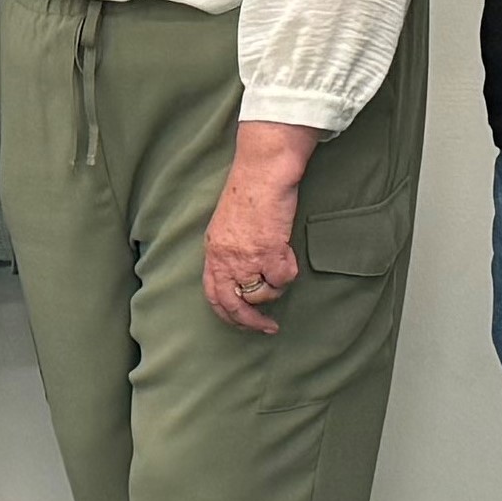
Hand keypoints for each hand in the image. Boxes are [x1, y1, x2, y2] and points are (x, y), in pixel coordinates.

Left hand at [204, 120, 321, 334]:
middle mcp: (225, 259)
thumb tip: (242, 276)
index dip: (227, 314)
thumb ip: (229, 252)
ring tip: (281, 260)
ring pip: (264, 293)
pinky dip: (289, 268)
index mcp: (212, 252)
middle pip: (234, 306)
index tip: (242, 323)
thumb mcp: (226, 226)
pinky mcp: (268, 252)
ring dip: (276, 284)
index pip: (213, 295)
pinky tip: (287, 249)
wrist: (262, 172)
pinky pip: (283, 278)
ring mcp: (246, 258)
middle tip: (267, 327)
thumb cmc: (248, 192)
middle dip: (251, 322)